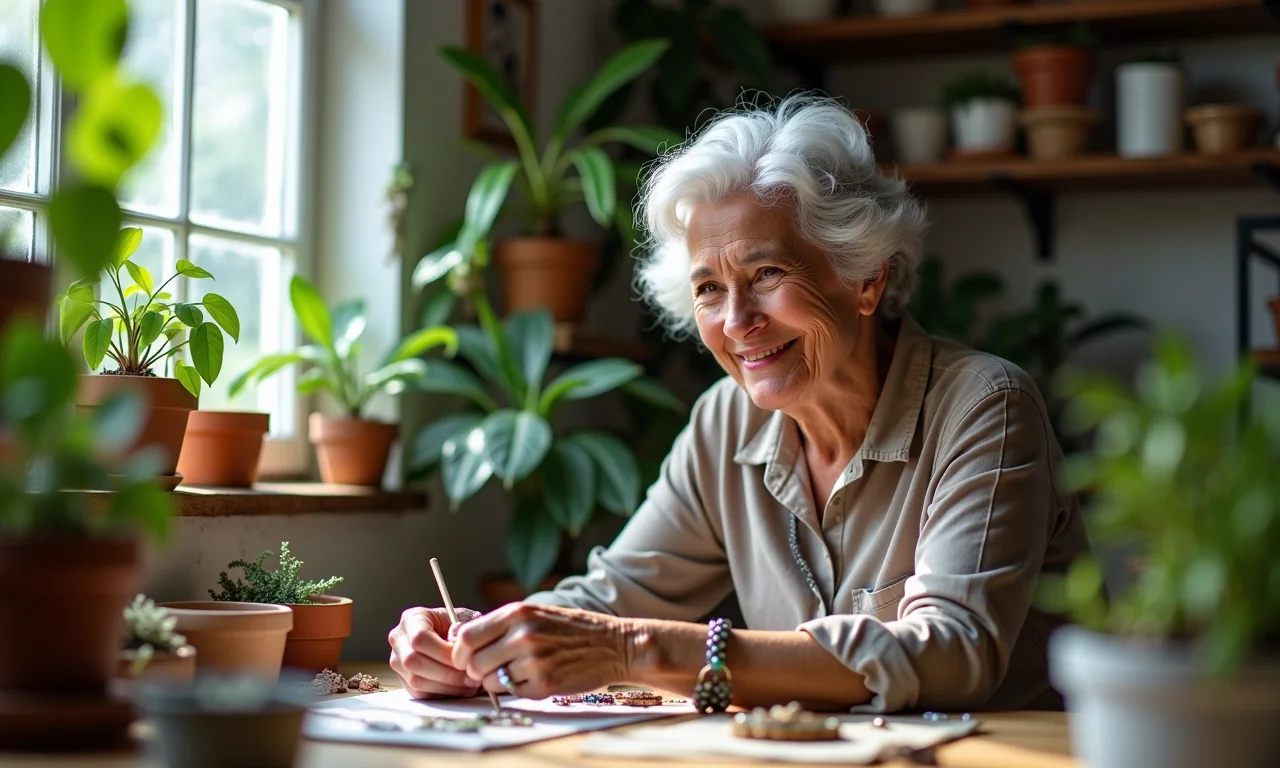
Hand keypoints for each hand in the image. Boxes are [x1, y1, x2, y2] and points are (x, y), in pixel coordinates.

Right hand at [388, 606, 481, 698]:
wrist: (453, 636)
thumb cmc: (459, 626)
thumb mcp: (465, 619)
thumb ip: (463, 628)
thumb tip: (456, 642)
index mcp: (412, 618)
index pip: (419, 638)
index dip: (442, 652)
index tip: (464, 660)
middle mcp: (399, 639)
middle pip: (413, 662)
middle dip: (445, 673)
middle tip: (470, 677)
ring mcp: (397, 661)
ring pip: (415, 681)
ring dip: (446, 687)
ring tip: (469, 684)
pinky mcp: (403, 680)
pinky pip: (419, 693)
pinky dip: (441, 693)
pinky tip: (459, 688)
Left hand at [452, 602, 631, 699]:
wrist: (614, 645)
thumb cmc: (573, 629)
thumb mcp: (536, 614)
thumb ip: (501, 624)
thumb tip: (460, 638)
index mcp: (518, 613)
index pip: (467, 637)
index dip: (459, 652)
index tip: (464, 658)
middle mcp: (522, 635)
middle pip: (474, 662)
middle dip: (476, 670)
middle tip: (489, 670)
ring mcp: (533, 661)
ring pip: (490, 681)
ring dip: (497, 681)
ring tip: (517, 672)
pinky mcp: (545, 684)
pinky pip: (513, 693)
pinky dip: (518, 690)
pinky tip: (536, 678)